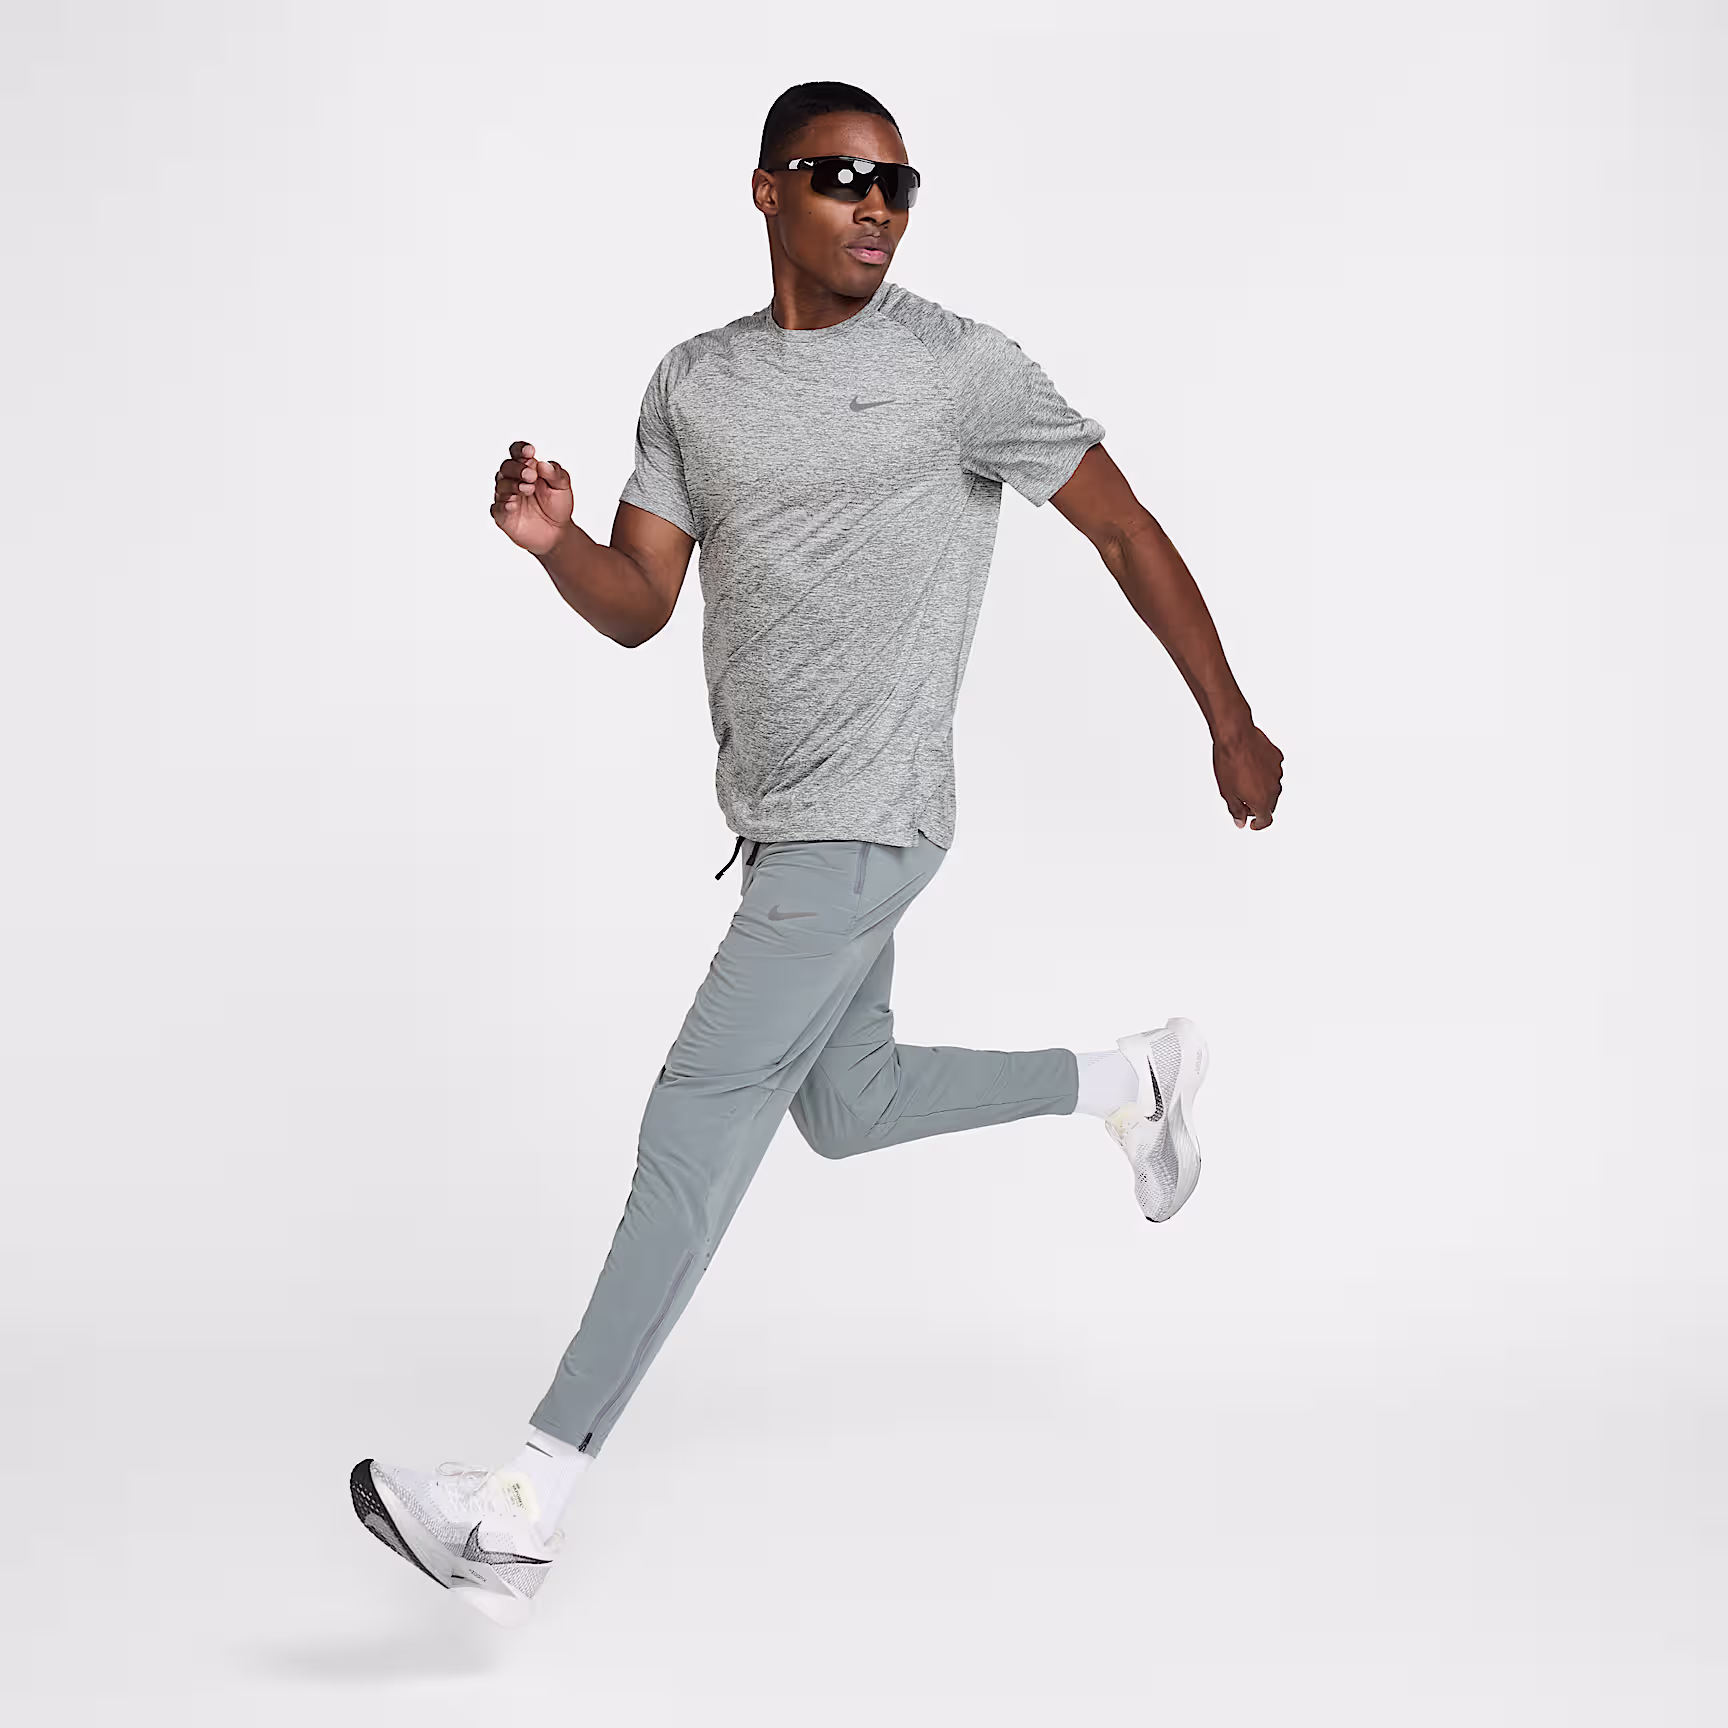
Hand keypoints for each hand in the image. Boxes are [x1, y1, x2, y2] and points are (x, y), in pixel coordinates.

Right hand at [490, 440, 573, 555]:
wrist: (558, 533)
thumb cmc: (557, 506)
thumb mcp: (562, 487)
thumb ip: (555, 474)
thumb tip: (543, 464)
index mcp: (526, 468)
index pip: (517, 453)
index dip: (520, 450)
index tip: (530, 452)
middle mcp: (513, 480)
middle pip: (506, 467)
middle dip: (517, 468)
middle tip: (531, 474)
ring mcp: (506, 497)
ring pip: (501, 485)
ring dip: (513, 485)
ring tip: (529, 488)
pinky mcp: (503, 515)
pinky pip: (498, 508)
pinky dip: (504, 505)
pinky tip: (513, 503)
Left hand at [1213, 724, 1283, 829]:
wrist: (1235, 736)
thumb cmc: (1229, 763)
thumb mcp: (1227, 793)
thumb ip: (1236, 810)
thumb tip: (1241, 822)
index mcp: (1262, 800)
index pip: (1266, 820)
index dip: (1258, 824)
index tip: (1252, 823)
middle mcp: (1274, 788)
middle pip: (1269, 804)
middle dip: (1257, 806)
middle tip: (1242, 801)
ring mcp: (1277, 772)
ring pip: (1271, 786)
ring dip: (1260, 787)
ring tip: (1243, 779)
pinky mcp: (1276, 757)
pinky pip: (1272, 769)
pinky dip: (1263, 772)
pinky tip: (1250, 765)